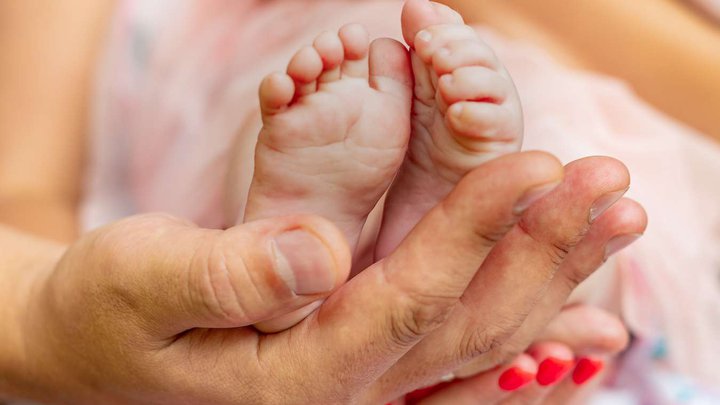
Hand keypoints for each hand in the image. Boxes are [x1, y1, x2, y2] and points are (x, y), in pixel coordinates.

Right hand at [6, 152, 643, 403]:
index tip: (534, 160)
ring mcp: (362, 382)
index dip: (476, 228)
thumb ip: (227, 273)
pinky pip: (462, 355)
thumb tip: (318, 250)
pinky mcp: (362, 361)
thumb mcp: (144, 281)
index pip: (409, 297)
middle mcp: (346, 390)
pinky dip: (527, 332)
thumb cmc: (109, 313)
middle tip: (611, 182)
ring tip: (613, 222)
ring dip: (553, 278)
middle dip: (546, 248)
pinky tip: (578, 315)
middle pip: (471, 324)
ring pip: (481, 340)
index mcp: (296, 376)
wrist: (95, 349)